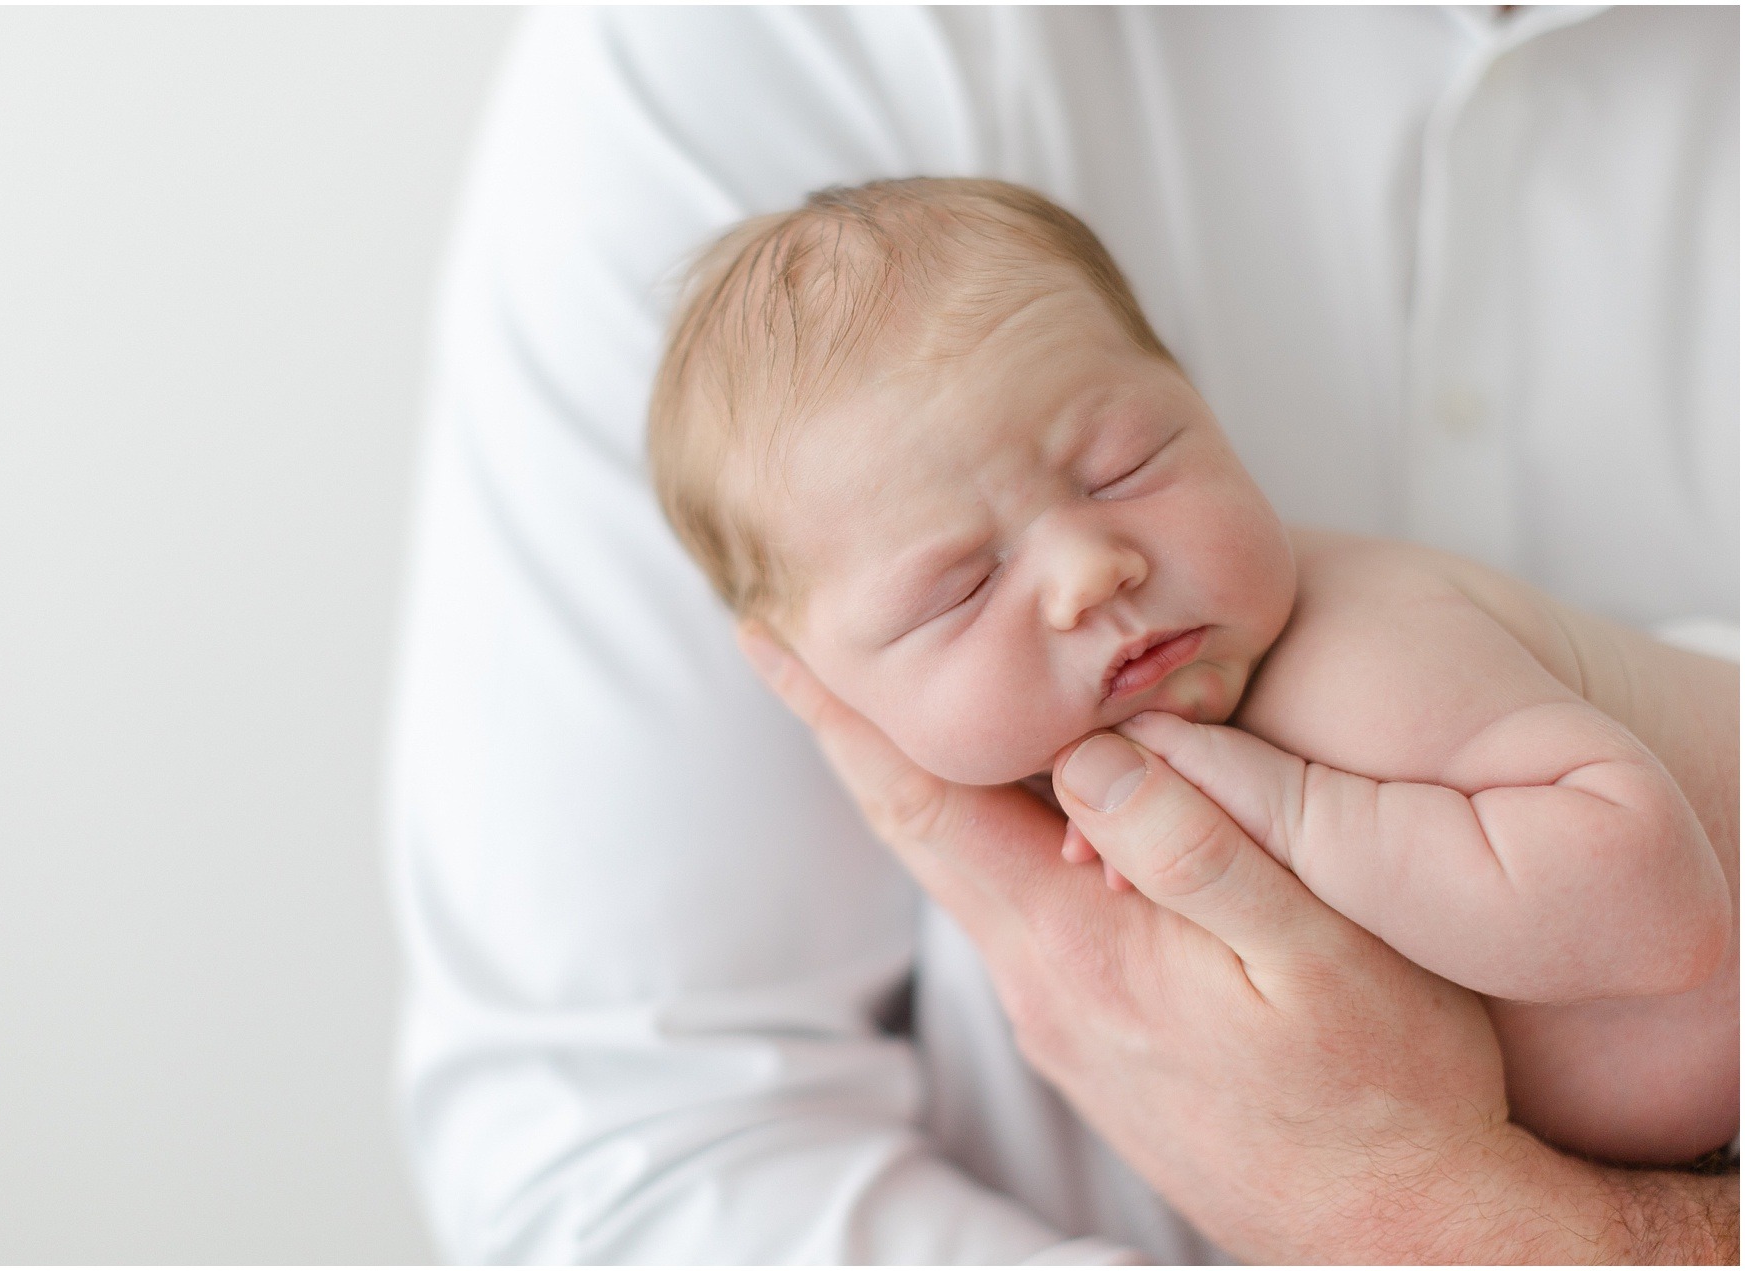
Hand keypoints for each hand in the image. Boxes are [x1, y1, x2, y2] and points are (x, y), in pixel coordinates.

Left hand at [737, 624, 1738, 1262]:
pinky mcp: (1094, 1031)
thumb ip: (1196, 847)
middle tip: (810, 635)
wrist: (1395, 1236)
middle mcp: (1039, 981)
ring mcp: (1062, 1012)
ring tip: (914, 692)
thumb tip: (1092, 751)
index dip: (839, 714)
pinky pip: (1022, 899)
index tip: (768, 637)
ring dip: (934, 773)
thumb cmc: (1379, 1093)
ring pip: (973, 861)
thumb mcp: (1317, 954)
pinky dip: (1001, 825)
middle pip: (924, 824)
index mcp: (1071, 945)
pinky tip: (1035, 794)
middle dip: (864, 726)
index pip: (917, 802)